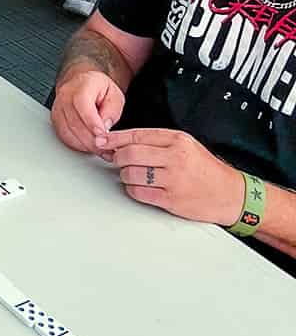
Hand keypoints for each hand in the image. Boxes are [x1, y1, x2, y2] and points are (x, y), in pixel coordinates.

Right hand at [51, 69, 125, 153]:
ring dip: (85, 144)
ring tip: (100, 148)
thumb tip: (105, 126)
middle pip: (74, 121)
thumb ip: (112, 110)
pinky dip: (77, 145)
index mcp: (82, 84)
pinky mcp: (55, 118)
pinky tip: (89, 146)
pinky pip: (63, 136)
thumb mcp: (114, 95)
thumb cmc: (99, 89)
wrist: (83, 85)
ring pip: (67, 131)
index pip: (82, 103)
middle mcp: (66, 94)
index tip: (102, 134)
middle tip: (106, 146)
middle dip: (91, 138)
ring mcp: (58, 107)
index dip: (92, 121)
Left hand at [103, 127, 245, 224]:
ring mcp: (173, 179)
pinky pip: (138, 192)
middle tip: (119, 160)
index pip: (136, 135)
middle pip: (129, 154)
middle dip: (118, 158)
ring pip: (130, 174)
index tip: (102, 141)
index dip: (114, 139)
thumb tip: (122, 141)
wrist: (232, 195)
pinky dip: (133, 190)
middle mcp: (175, 157)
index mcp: (176, 140)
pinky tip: (140, 187)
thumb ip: (156, 141)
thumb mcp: (185, 145)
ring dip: (125, 175)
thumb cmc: (206, 169)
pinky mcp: (171, 199)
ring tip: (133, 175)